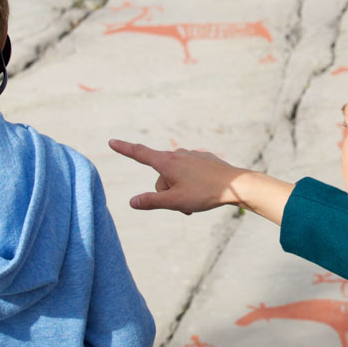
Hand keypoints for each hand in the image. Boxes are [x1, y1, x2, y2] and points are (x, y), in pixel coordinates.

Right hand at [107, 140, 293, 224]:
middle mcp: (178, 155)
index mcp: (167, 163)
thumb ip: (151, 202)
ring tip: (195, 200)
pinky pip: (189, 174)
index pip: (140, 154)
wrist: (236, 185)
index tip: (112, 141)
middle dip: (166, 192)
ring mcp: (192, 156)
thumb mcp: (174, 202)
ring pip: (175, 177)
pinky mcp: (204, 159)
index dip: (124, 149)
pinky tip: (205, 190)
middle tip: (183, 205)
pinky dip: (191, 185)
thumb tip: (132, 202)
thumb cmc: (204, 194)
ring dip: (179, 190)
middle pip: (161, 177)